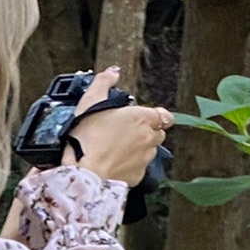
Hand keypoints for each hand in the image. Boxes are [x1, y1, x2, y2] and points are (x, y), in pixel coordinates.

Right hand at [62, 67, 172, 185]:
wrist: (84, 174)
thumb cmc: (87, 140)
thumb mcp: (90, 102)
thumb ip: (104, 82)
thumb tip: (112, 72)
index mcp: (142, 118)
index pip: (164, 115)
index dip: (156, 115)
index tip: (144, 117)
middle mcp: (149, 139)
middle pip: (158, 133)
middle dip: (146, 132)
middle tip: (124, 131)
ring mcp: (145, 159)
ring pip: (149, 151)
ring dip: (139, 148)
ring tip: (117, 148)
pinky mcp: (138, 177)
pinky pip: (139, 168)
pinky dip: (130, 165)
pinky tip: (114, 162)